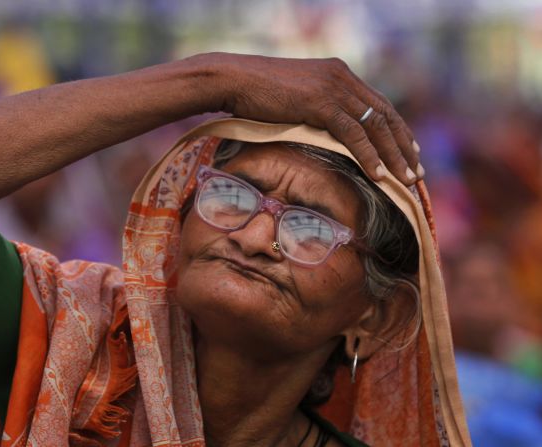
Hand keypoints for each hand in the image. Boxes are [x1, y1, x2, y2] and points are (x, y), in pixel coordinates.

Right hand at [211, 53, 421, 184]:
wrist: (233, 79)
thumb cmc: (254, 94)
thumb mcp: (294, 99)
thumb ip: (314, 110)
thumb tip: (322, 134)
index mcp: (338, 74)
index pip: (378, 105)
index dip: (397, 130)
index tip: (410, 152)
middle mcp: (342, 77)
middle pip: (385, 115)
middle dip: (404, 146)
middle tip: (417, 172)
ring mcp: (333, 87)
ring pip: (375, 126)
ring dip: (395, 155)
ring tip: (407, 179)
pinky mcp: (321, 101)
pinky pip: (354, 133)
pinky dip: (369, 155)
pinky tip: (380, 175)